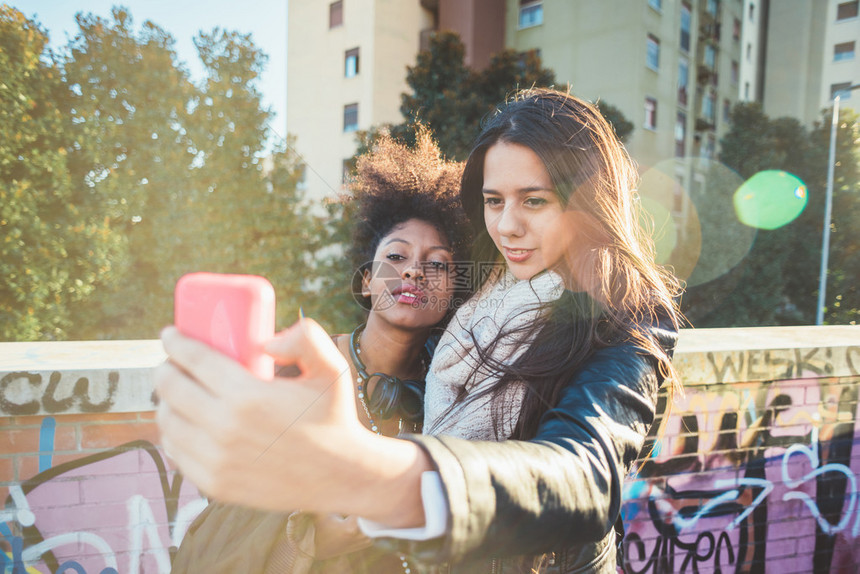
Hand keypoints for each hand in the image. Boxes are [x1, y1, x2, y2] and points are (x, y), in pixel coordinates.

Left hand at [155, 319, 429, 523]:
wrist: (340, 475)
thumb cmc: (333, 416)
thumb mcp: (331, 369)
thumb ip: (306, 338)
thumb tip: (265, 342)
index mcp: (248, 396)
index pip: (194, 360)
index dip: (175, 342)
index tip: (170, 335)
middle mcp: (225, 429)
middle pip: (171, 388)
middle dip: (165, 369)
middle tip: (172, 363)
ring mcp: (216, 460)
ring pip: (168, 420)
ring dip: (165, 401)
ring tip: (176, 392)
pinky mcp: (214, 483)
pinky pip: (176, 451)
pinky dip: (173, 433)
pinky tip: (181, 423)